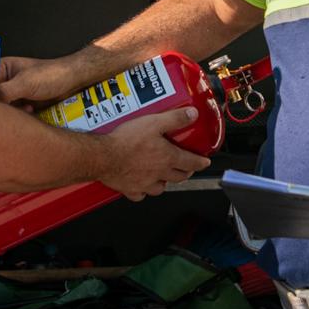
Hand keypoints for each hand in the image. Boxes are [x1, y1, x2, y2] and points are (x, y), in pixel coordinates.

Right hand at [0, 54, 83, 106]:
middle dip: (1, 105)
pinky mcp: (23, 102)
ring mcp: (14, 92)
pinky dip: (19, 114)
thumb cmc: (51, 75)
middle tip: (11, 108)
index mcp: (3, 68)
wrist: (72, 82)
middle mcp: (6, 80)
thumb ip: (4, 92)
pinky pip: (14, 112)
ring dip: (12, 111)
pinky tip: (30, 110)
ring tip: (25, 108)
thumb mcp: (25, 83)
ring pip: (3, 107)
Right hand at [97, 108, 211, 200]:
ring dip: (165, 182)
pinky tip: (141, 186)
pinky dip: (143, 191)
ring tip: (163, 176)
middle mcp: (159, 173)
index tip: (204, 162)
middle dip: (185, 173)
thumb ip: (174, 118)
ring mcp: (145, 183)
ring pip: (161, 188)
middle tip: (186, 168)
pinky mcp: (130, 189)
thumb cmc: (126, 141)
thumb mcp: (154, 122)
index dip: (200, 162)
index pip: (191, 163)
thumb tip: (192, 114)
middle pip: (179, 177)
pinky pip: (140, 195)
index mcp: (168, 158)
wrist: (103, 156)